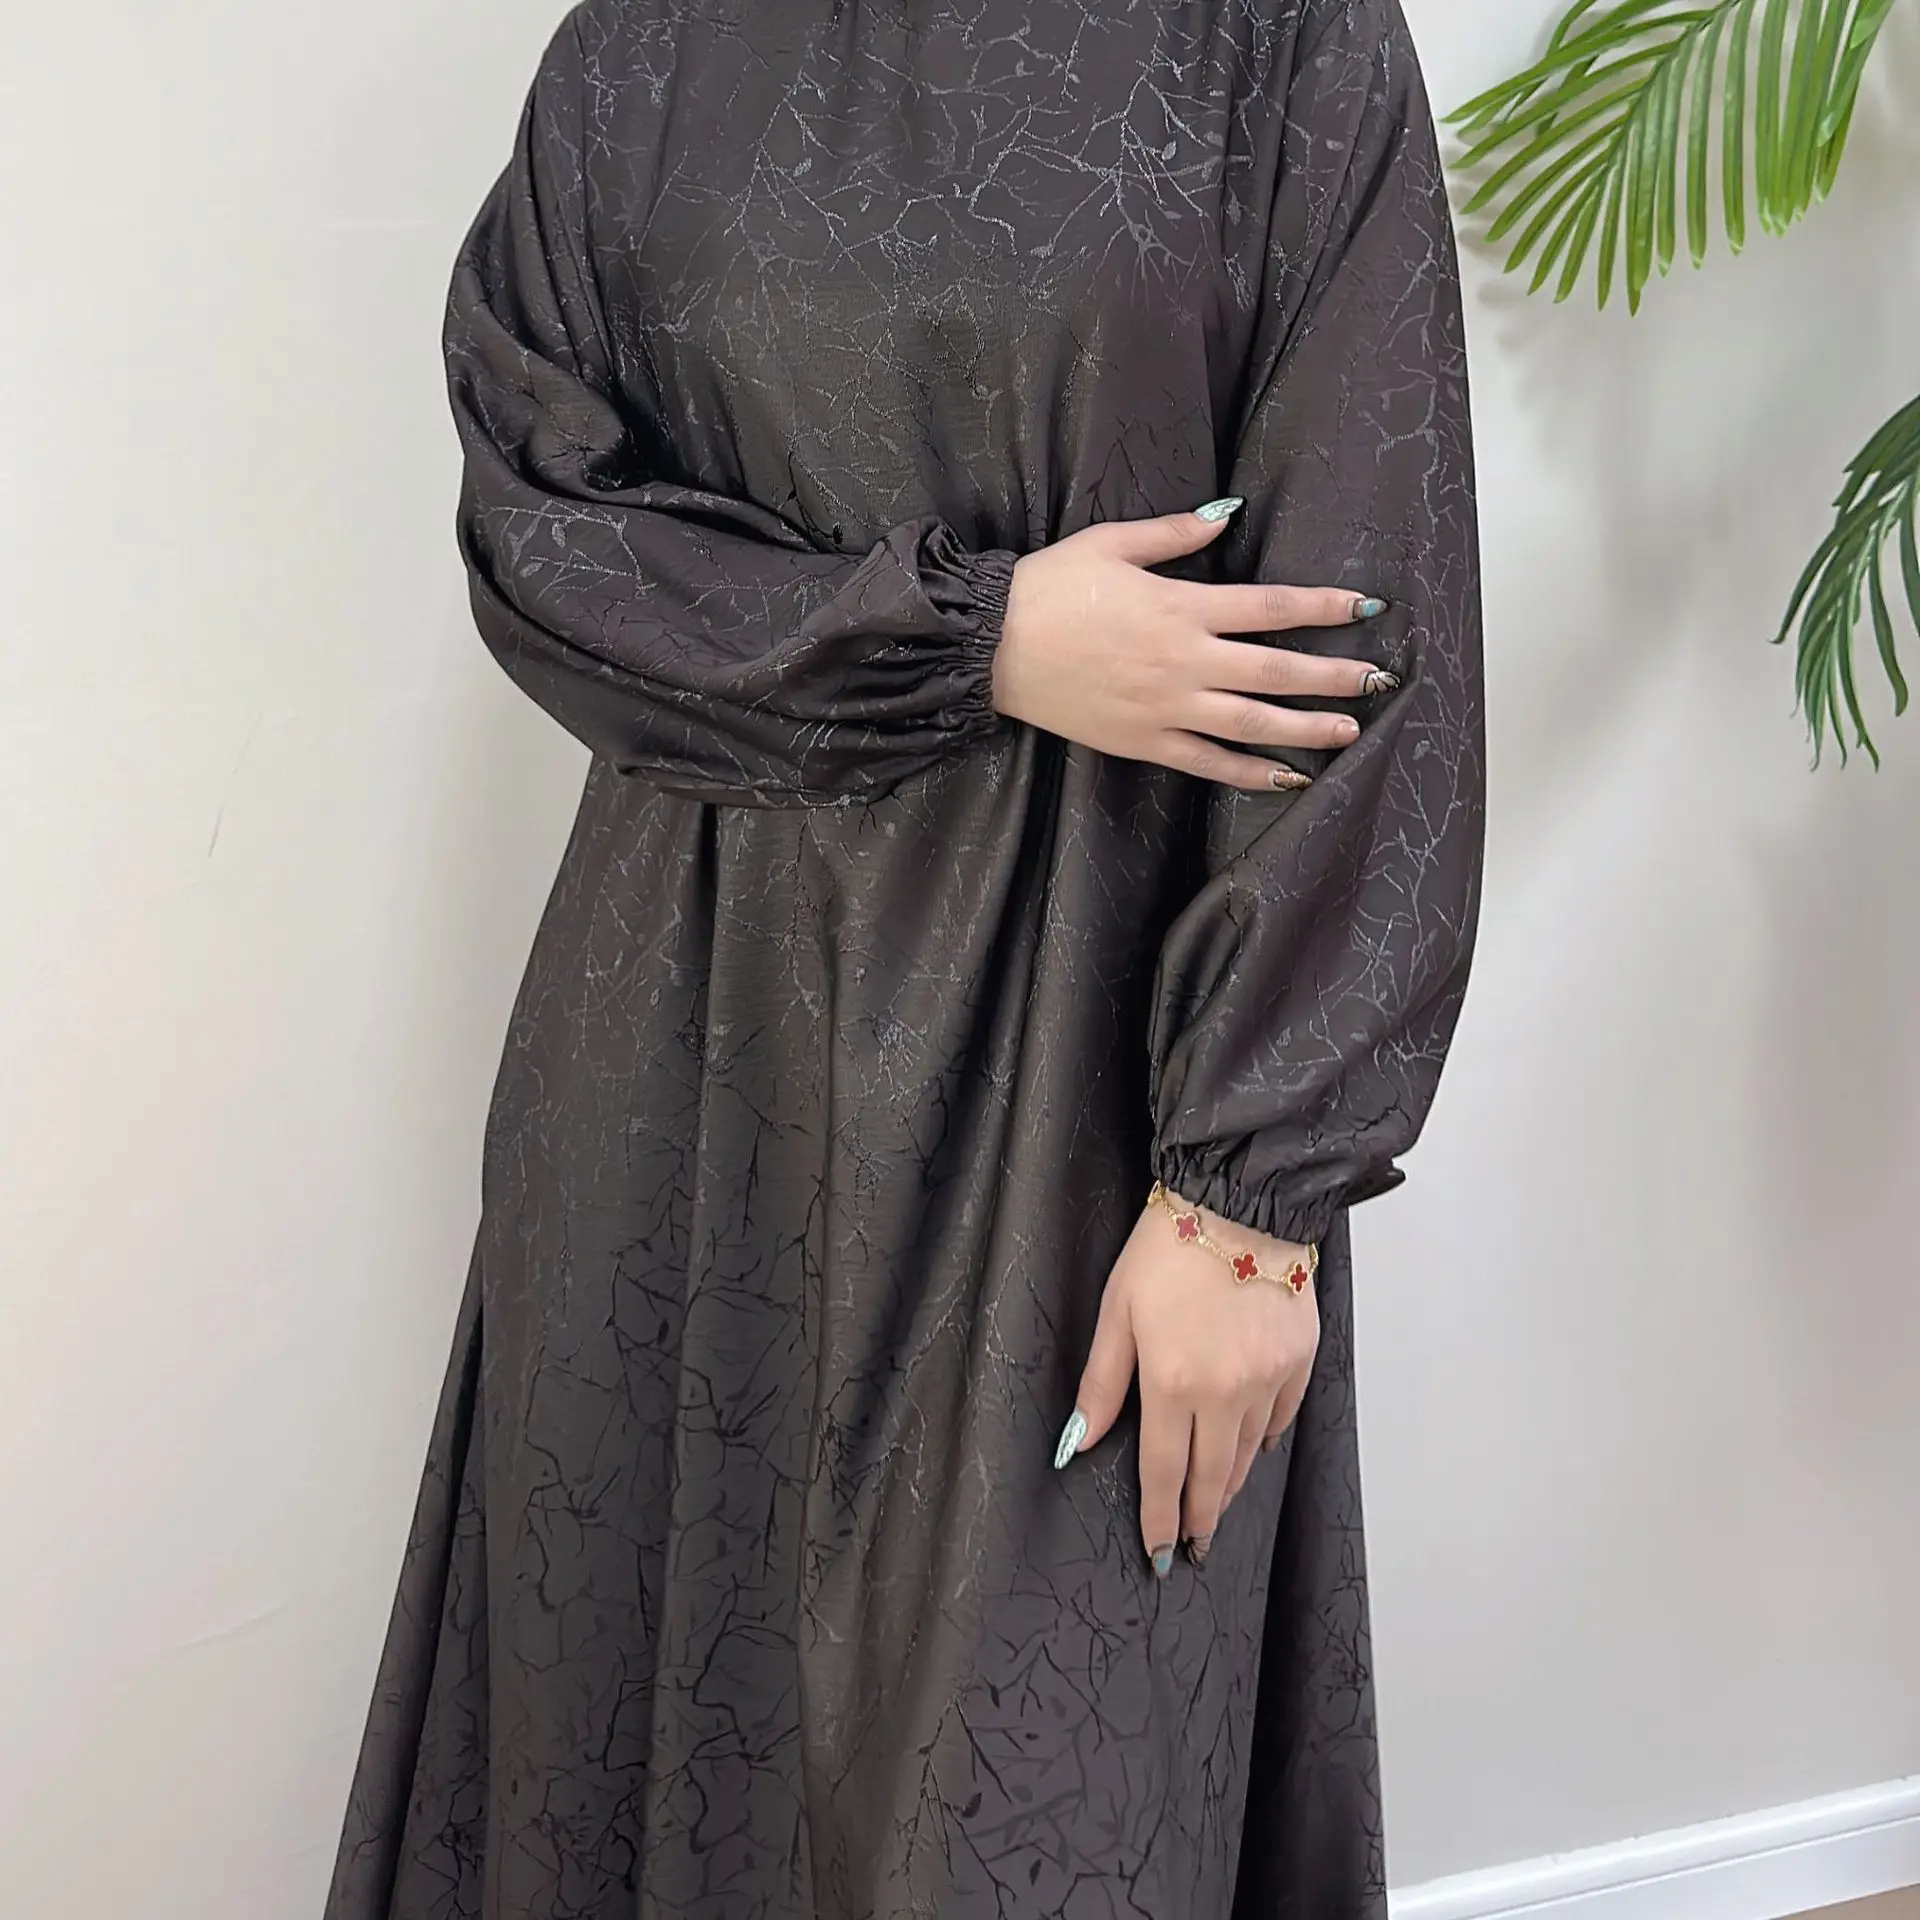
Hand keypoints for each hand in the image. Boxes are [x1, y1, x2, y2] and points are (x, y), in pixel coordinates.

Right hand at [991, 498, 1396, 790]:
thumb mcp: (1111, 543)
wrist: (993, 646)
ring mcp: (1167, 708)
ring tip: (1349, 731)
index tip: (1366, 606)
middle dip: (1334, 675)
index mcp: (1182, 606)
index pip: (1272, 605)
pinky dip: (1252, 773)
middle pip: (1278, 669)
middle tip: (1380, 680)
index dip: (1324, 604)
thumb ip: (1175, 534)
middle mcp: (1185, 661)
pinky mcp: (1145, 743)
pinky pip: (1211, 763)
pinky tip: (1288, 778)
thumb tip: (1227, 516)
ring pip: (1255, 723)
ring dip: (1308, 728)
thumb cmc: (1049, 587)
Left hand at [1056, 1188, 1320, 1573]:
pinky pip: (1282, 1417)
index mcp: (1174, 1382)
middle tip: (1192, 1544)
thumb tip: (1080, 1441)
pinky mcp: (1300, 1359)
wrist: (1238, 1201)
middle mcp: (1227, 1391)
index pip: (1165, 1473)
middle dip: (1200, 1517)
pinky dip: (1264, 1437)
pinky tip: (1251, 1445)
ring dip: (1229, 1482)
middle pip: (1213, 1476)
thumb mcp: (1117, 1311)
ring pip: (1249, 1453)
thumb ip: (1102, 1384)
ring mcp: (1270, 1378)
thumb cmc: (1168, 1247)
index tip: (1161, 1549)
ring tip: (1216, 1502)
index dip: (1161, 1518)